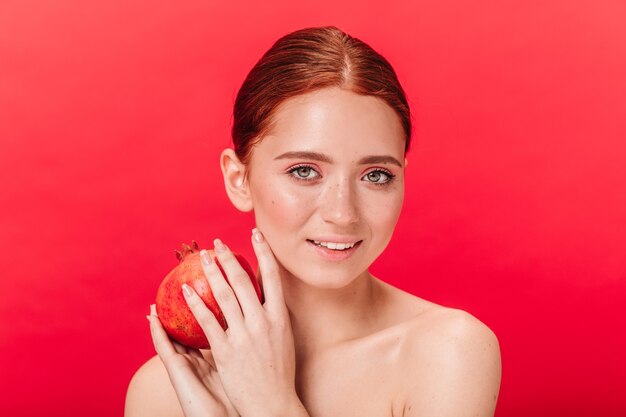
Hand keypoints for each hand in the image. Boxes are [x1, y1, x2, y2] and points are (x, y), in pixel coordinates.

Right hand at [147, 304, 238, 416]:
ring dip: (162, 320)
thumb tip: (264, 326)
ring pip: (170, 339)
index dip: (201, 318)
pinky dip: (156, 330)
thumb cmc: (247, 395)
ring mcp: (185, 366)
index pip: (204, 336)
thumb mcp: (246, 363)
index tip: (202, 298)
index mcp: (212, 361)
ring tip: (156, 301)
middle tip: (177, 294)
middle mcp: (196, 362)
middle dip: (179, 317)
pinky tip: (152, 315)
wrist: (236, 416)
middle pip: (184, 336)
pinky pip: (164, 346)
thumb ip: (249, 347)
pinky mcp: (177, 370)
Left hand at [182, 228, 306, 416]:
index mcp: (280, 317)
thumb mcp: (284, 337)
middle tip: (218, 243)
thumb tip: (267, 288)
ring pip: (224, 296)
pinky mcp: (226, 351)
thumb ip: (273, 312)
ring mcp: (244, 336)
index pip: (272, 277)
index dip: (263, 252)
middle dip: (229, 258)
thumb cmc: (279, 370)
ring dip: (211, 273)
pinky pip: (207, 322)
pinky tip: (186, 290)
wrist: (272, 404)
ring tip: (203, 257)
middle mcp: (263, 323)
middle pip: (243, 282)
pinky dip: (196, 303)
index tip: (255, 234)